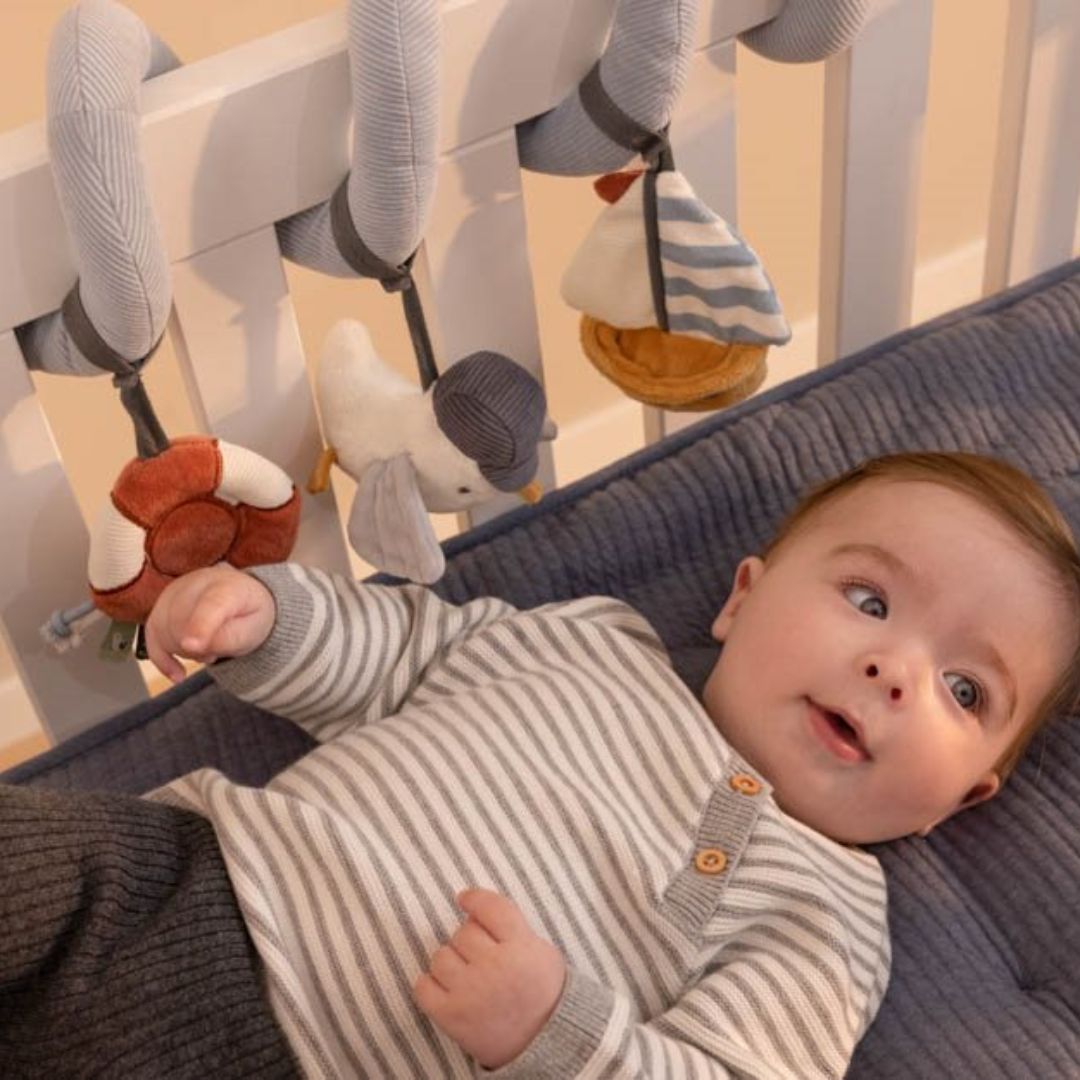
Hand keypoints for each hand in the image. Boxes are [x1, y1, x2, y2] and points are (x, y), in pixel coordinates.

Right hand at [144, 564, 274, 682]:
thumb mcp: (253, 629)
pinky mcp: (160, 607)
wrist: (240, 598)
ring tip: (206, 649)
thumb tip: (197, 647)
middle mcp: (196, 583)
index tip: (192, 646)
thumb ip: (230, 638)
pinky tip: (178, 674)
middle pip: (180, 621)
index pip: (211, 604)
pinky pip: (150, 635)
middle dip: (196, 648)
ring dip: (183, 651)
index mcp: (227, 587)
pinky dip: (161, 659)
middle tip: (215, 653)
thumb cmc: (249, 614)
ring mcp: (173, 593)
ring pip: (162, 630)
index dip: (200, 625)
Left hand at [415, 889, 566, 1069]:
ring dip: (451, 962)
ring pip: (441, 956)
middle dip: (470, 940)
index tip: (465, 898)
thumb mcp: (541, 951)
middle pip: (464, 932)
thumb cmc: (542, 993)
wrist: (542, 1043)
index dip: (474, 899)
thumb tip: (477, 913)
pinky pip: (423, 986)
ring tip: (466, 976)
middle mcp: (494, 966)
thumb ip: (514, 929)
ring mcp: (470, 991)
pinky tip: (446, 988)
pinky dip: (430, 985)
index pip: (490, 908)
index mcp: (521, 946)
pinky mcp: (451, 1016)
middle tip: (481, 956)